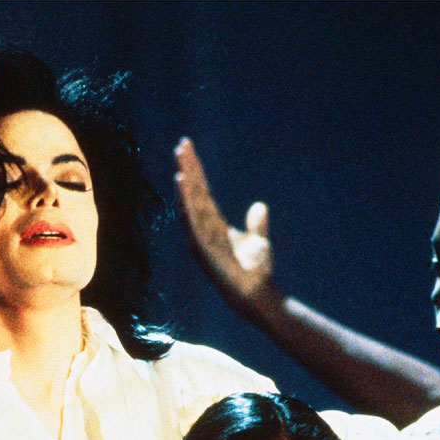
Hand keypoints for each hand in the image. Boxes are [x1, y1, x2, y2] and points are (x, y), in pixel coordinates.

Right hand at [174, 137, 274, 313]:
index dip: (196, 170)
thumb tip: (259, 205)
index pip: (202, 192)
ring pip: (190, 204)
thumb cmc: (255, 271)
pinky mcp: (202, 247)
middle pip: (194, 193)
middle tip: (181, 145)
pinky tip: (182, 186)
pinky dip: (185, 203)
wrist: (256, 294)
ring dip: (185, 183)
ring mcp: (201, 237)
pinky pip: (191, 221)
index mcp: (214, 224)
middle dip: (188, 169)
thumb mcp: (258, 241)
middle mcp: (204, 228)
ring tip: (180, 161)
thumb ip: (256, 224)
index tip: (189, 149)